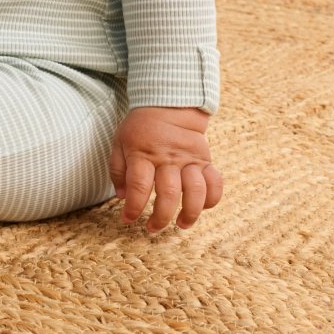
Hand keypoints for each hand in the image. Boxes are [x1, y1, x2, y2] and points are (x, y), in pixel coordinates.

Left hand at [109, 106, 222, 232]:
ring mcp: (189, 159)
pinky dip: (212, 198)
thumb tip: (122, 197)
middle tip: (152, 229)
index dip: (133, 208)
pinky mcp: (205, 160)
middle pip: (168, 194)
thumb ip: (117, 170)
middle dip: (160, 217)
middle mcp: (167, 158)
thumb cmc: (140, 129)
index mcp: (142, 154)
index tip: (128, 220)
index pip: (138, 186)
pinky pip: (215, 182)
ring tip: (181, 225)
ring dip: (190, 213)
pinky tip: (202, 208)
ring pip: (195, 191)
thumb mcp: (119, 143)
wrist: (168, 105)